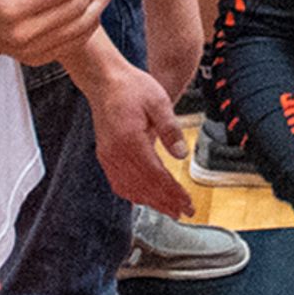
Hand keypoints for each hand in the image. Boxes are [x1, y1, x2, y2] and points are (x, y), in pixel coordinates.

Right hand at [72, 48, 193, 217]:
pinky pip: (118, 183)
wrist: (105, 80)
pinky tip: (146, 198)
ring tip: (169, 210)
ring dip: (151, 202)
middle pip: (143, 187)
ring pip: (130, 189)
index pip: (156, 175)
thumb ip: (170, 129)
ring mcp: (107, 156)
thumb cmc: (132, 88)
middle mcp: (115, 153)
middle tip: (185, 213)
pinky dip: (134, 194)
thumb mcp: (158, 101)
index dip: (173, 193)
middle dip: (165, 203)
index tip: (188, 204)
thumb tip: (182, 155)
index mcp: (129, 140)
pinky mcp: (105, 155)